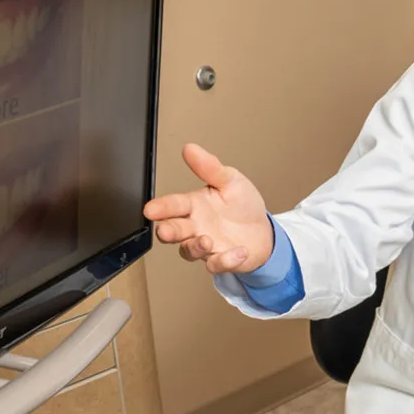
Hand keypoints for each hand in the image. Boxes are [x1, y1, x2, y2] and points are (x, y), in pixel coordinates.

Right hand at [143, 144, 273, 274]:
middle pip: (174, 230)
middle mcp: (195, 226)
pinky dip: (226, 260)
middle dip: (168, 231)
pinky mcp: (220, 259)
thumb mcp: (230, 181)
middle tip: (165, 231)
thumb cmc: (242, 206)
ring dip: (195, 247)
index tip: (150, 209)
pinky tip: (239, 251)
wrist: (262, 230)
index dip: (161, 207)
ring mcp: (206, 245)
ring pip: (189, 250)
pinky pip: (216, 264)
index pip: (173, 205)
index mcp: (194, 205)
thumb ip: (210, 168)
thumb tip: (190, 149)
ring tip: (206, 240)